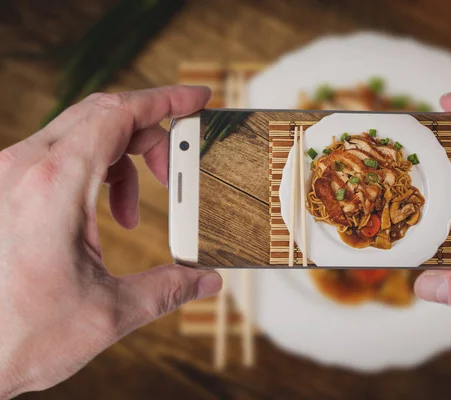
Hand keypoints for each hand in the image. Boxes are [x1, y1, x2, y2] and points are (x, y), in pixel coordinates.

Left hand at [0, 86, 221, 397]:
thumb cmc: (14, 336)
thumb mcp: (108, 313)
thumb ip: (168, 289)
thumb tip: (206, 281)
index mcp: (54, 185)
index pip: (118, 113)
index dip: (165, 99)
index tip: (195, 97)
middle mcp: (24, 169)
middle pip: (102, 116)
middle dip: (149, 136)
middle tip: (175, 168)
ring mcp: (8, 176)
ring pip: (80, 135)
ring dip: (121, 160)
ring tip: (132, 212)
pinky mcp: (4, 190)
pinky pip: (58, 156)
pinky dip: (94, 173)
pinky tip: (101, 217)